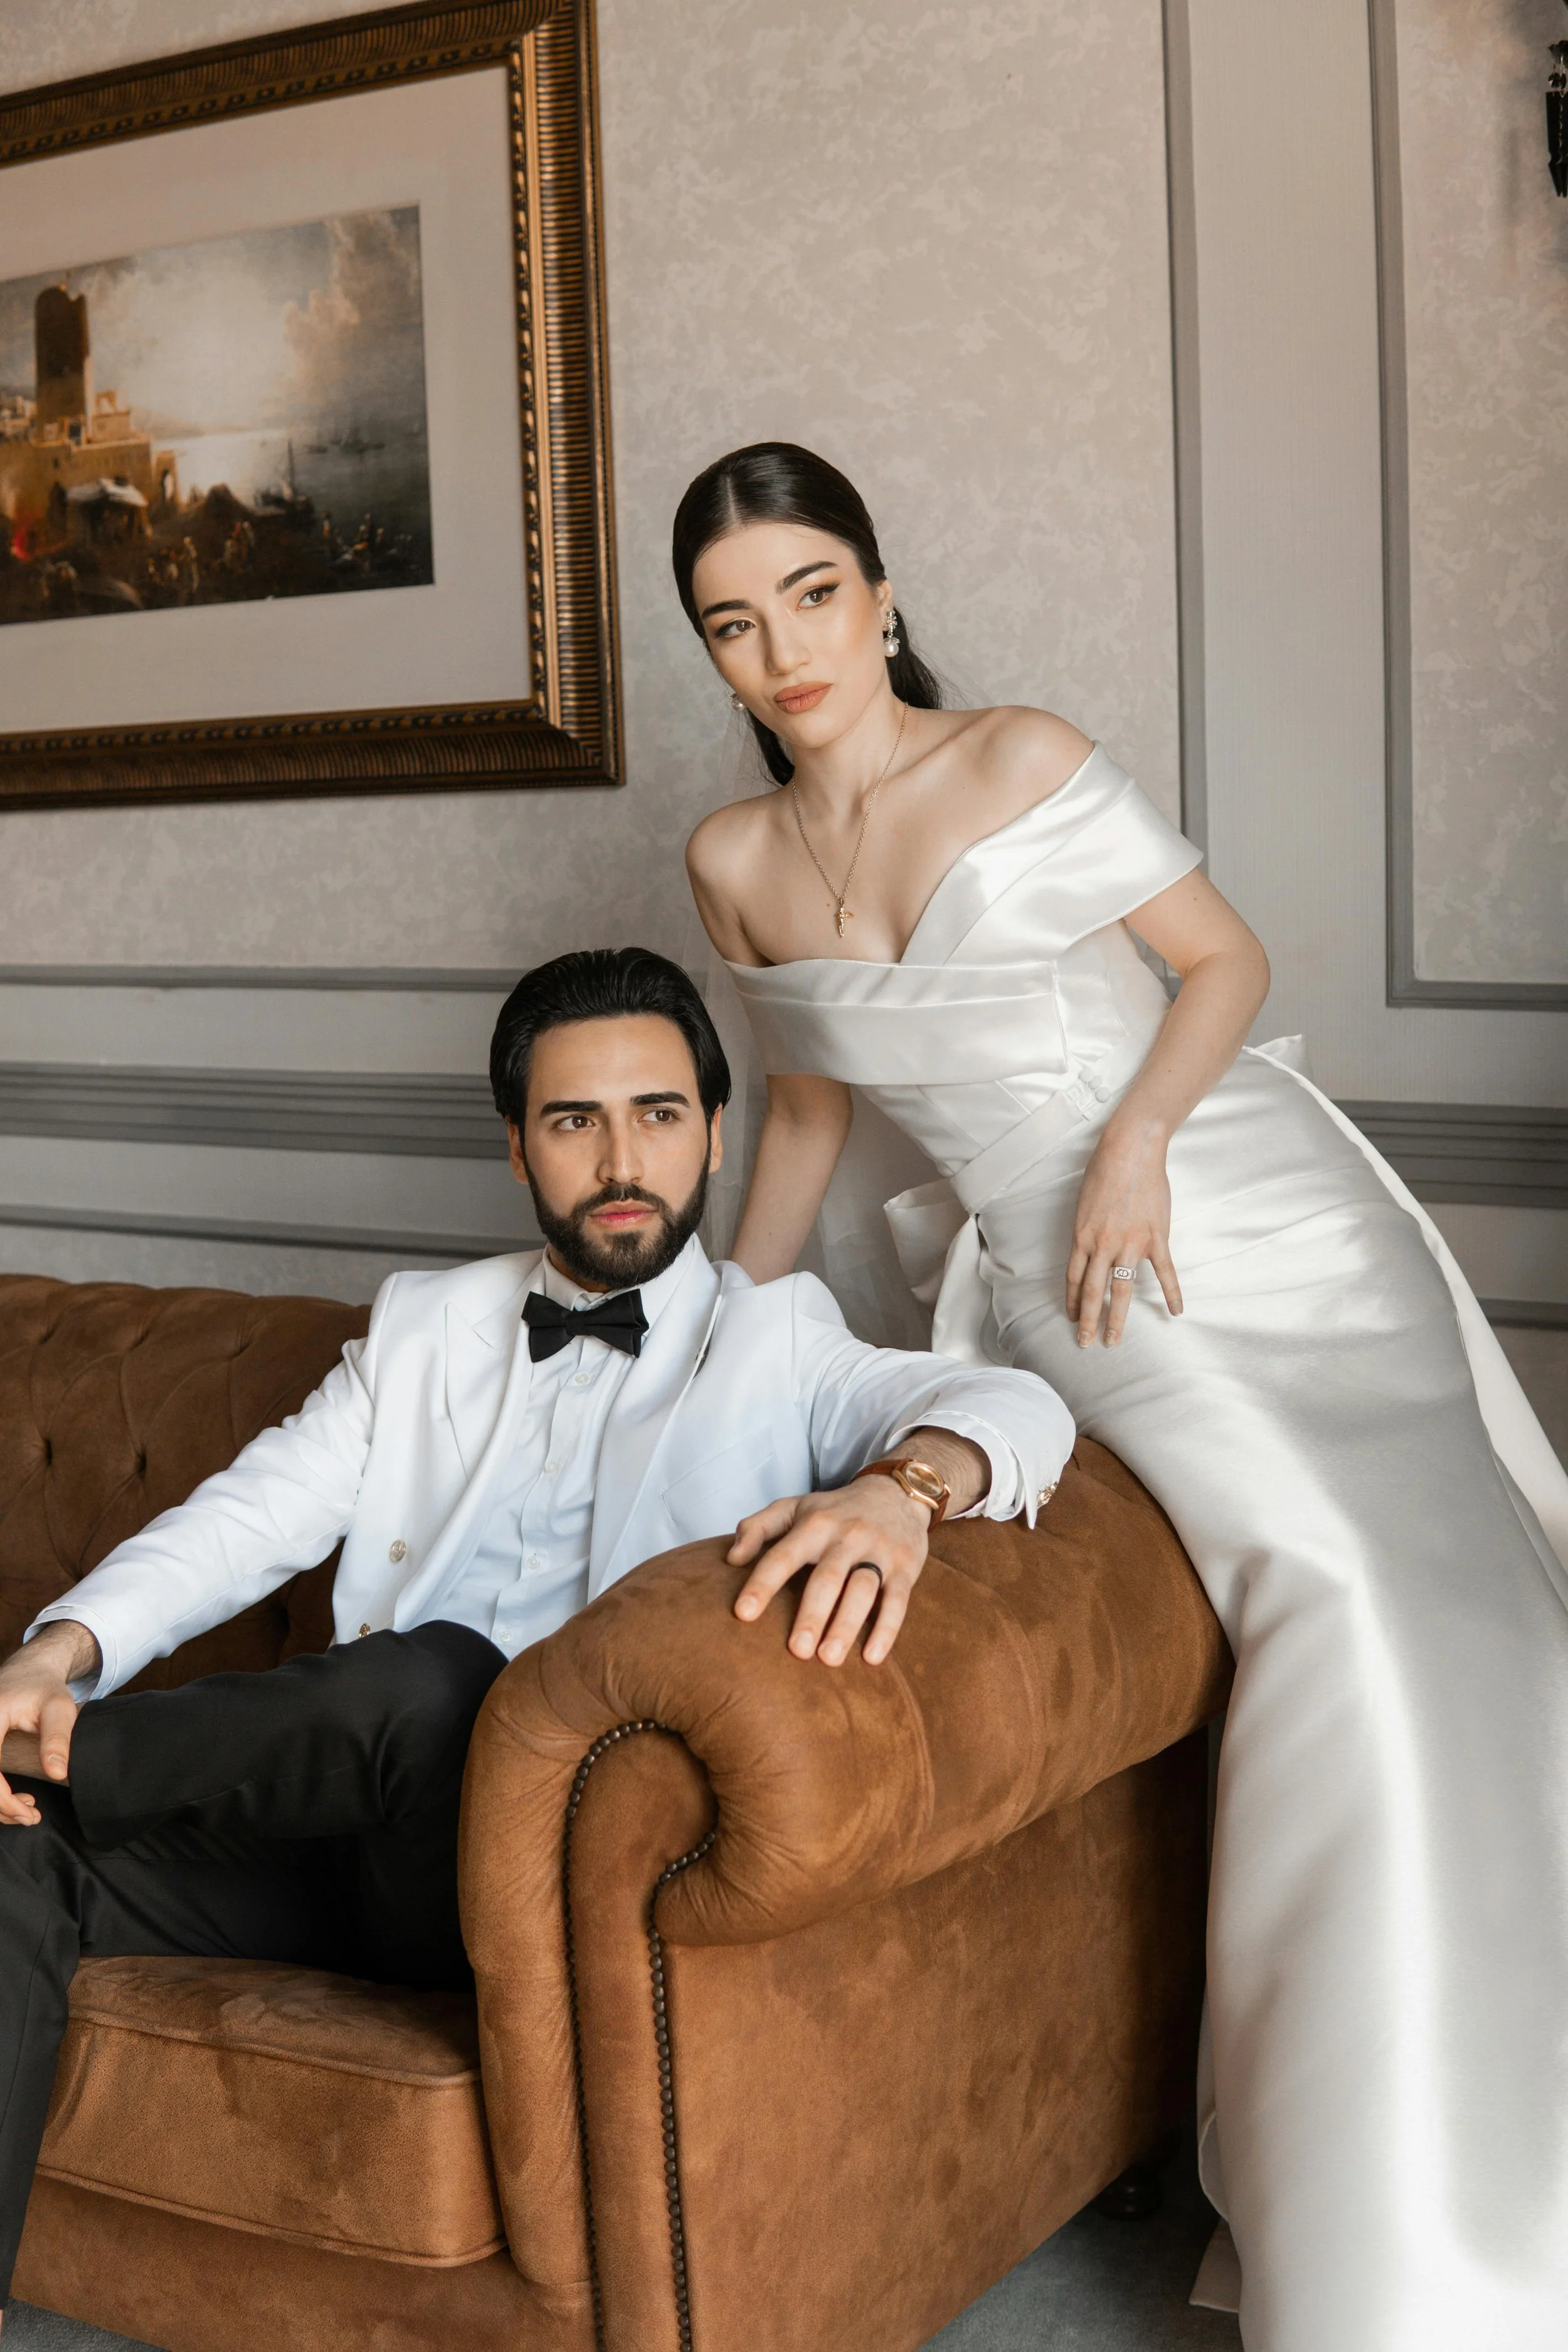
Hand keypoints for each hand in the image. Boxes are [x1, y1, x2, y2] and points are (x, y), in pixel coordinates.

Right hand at [0, 1622, 98, 1825]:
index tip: (27, 1813)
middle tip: (30, 1817)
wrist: (30, 1671)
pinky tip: (17, 1799)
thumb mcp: (58, 1707)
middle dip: (0, 1806)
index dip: (2, 1799)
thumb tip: (57, 1774)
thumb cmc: (44, 1688)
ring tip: (28, 1811)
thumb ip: (58, 1738)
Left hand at [728, 1476, 933, 1666]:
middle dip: (812, 1614)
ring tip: (829, 1659)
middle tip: (796, 1651)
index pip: (784, 1555)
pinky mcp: (905, 1568)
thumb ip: (757, 1528)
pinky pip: (897, 1600)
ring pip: (863, 1590)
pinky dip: (886, 1629)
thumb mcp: (794, 1507)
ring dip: (846, 1625)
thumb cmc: (836, 1510)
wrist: (897, 1493)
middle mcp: (847, 1536)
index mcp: (815, 1524)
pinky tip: (872, 1658)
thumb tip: (731, 1559)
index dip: (763, 1583)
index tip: (743, 1613)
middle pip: (828, 1578)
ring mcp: (879, 1552)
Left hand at [1066, 1114, 1183, 1346]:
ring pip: (1121, 1289)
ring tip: (1114, 1340)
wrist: (1131, 1151)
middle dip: (1088, 1321)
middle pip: (1093, 1292)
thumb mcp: (1085, 1204)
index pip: (1074, 1278)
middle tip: (1085, 1342)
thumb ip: (1088, 1230)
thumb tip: (1091, 1248)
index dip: (1073, 1301)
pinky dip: (1171, 1294)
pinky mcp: (1156, 1238)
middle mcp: (1103, 1246)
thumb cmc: (1104, 1171)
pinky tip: (1175, 1313)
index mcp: (1083, 1237)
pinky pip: (1164, 1272)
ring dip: (1117, 1318)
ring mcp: (1130, 1244)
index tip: (1073, 1318)